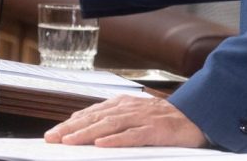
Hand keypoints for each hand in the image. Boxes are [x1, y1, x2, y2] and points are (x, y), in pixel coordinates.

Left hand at [44, 95, 205, 147]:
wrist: (194, 116)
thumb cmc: (161, 118)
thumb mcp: (133, 113)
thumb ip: (110, 117)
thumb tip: (81, 123)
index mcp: (122, 103)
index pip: (91, 113)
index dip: (70, 123)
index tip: (52, 134)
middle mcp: (129, 108)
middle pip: (96, 118)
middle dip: (72, 129)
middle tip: (52, 138)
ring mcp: (142, 118)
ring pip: (110, 125)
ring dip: (88, 134)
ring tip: (70, 142)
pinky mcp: (155, 130)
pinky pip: (133, 135)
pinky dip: (117, 139)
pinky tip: (102, 144)